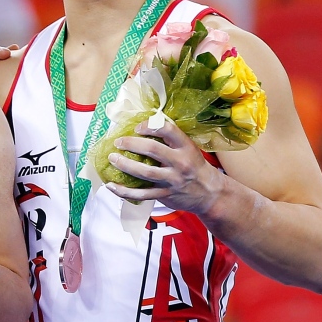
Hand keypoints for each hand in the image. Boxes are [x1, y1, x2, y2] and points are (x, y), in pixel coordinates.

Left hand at [103, 119, 224, 215]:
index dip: (149, 126)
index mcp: (186, 147)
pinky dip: (124, 191)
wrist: (210, 193)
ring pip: (144, 172)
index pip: (168, 130)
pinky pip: (141, 194)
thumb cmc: (195, 166)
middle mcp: (180, 163)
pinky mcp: (164, 195)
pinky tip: (111, 186)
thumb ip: (170, 140)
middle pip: (152, 150)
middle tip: (118, 142)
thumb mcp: (189, 149)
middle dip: (131, 144)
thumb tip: (143, 126)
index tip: (137, 127)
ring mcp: (172, 180)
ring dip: (124, 165)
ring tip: (112, 158)